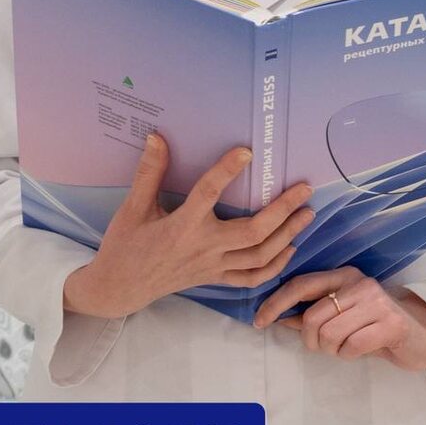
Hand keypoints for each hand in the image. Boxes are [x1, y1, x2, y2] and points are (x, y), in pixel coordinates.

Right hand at [63, 133, 313, 319]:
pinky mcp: (214, 279)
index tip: (247, 151)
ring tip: (306, 214)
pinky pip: (251, 278)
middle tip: (304, 188)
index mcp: (182, 227)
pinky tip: (289, 248)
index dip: (227, 171)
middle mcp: (203, 248)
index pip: (208, 194)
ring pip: (259, 256)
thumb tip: (157, 137)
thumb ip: (149, 173)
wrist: (119, 288)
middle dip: (282, 210)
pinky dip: (274, 266)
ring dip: (287, 235)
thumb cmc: (125, 245)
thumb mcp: (133, 208)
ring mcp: (212, 267)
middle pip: (252, 232)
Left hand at [253, 266, 425, 371]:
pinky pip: (350, 347)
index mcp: (343, 275)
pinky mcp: (390, 323)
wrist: (424, 334)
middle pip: (312, 317)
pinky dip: (349, 355)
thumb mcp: (342, 314)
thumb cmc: (376, 325)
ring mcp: (375, 301)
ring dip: (332, 350)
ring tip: (346, 347)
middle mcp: (358, 283)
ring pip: (329, 334)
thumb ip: (311, 314)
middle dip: (311, 340)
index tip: (260, 321)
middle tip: (324, 347)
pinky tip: (362, 350)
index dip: (276, 303)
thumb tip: (276, 317)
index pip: (300, 284)